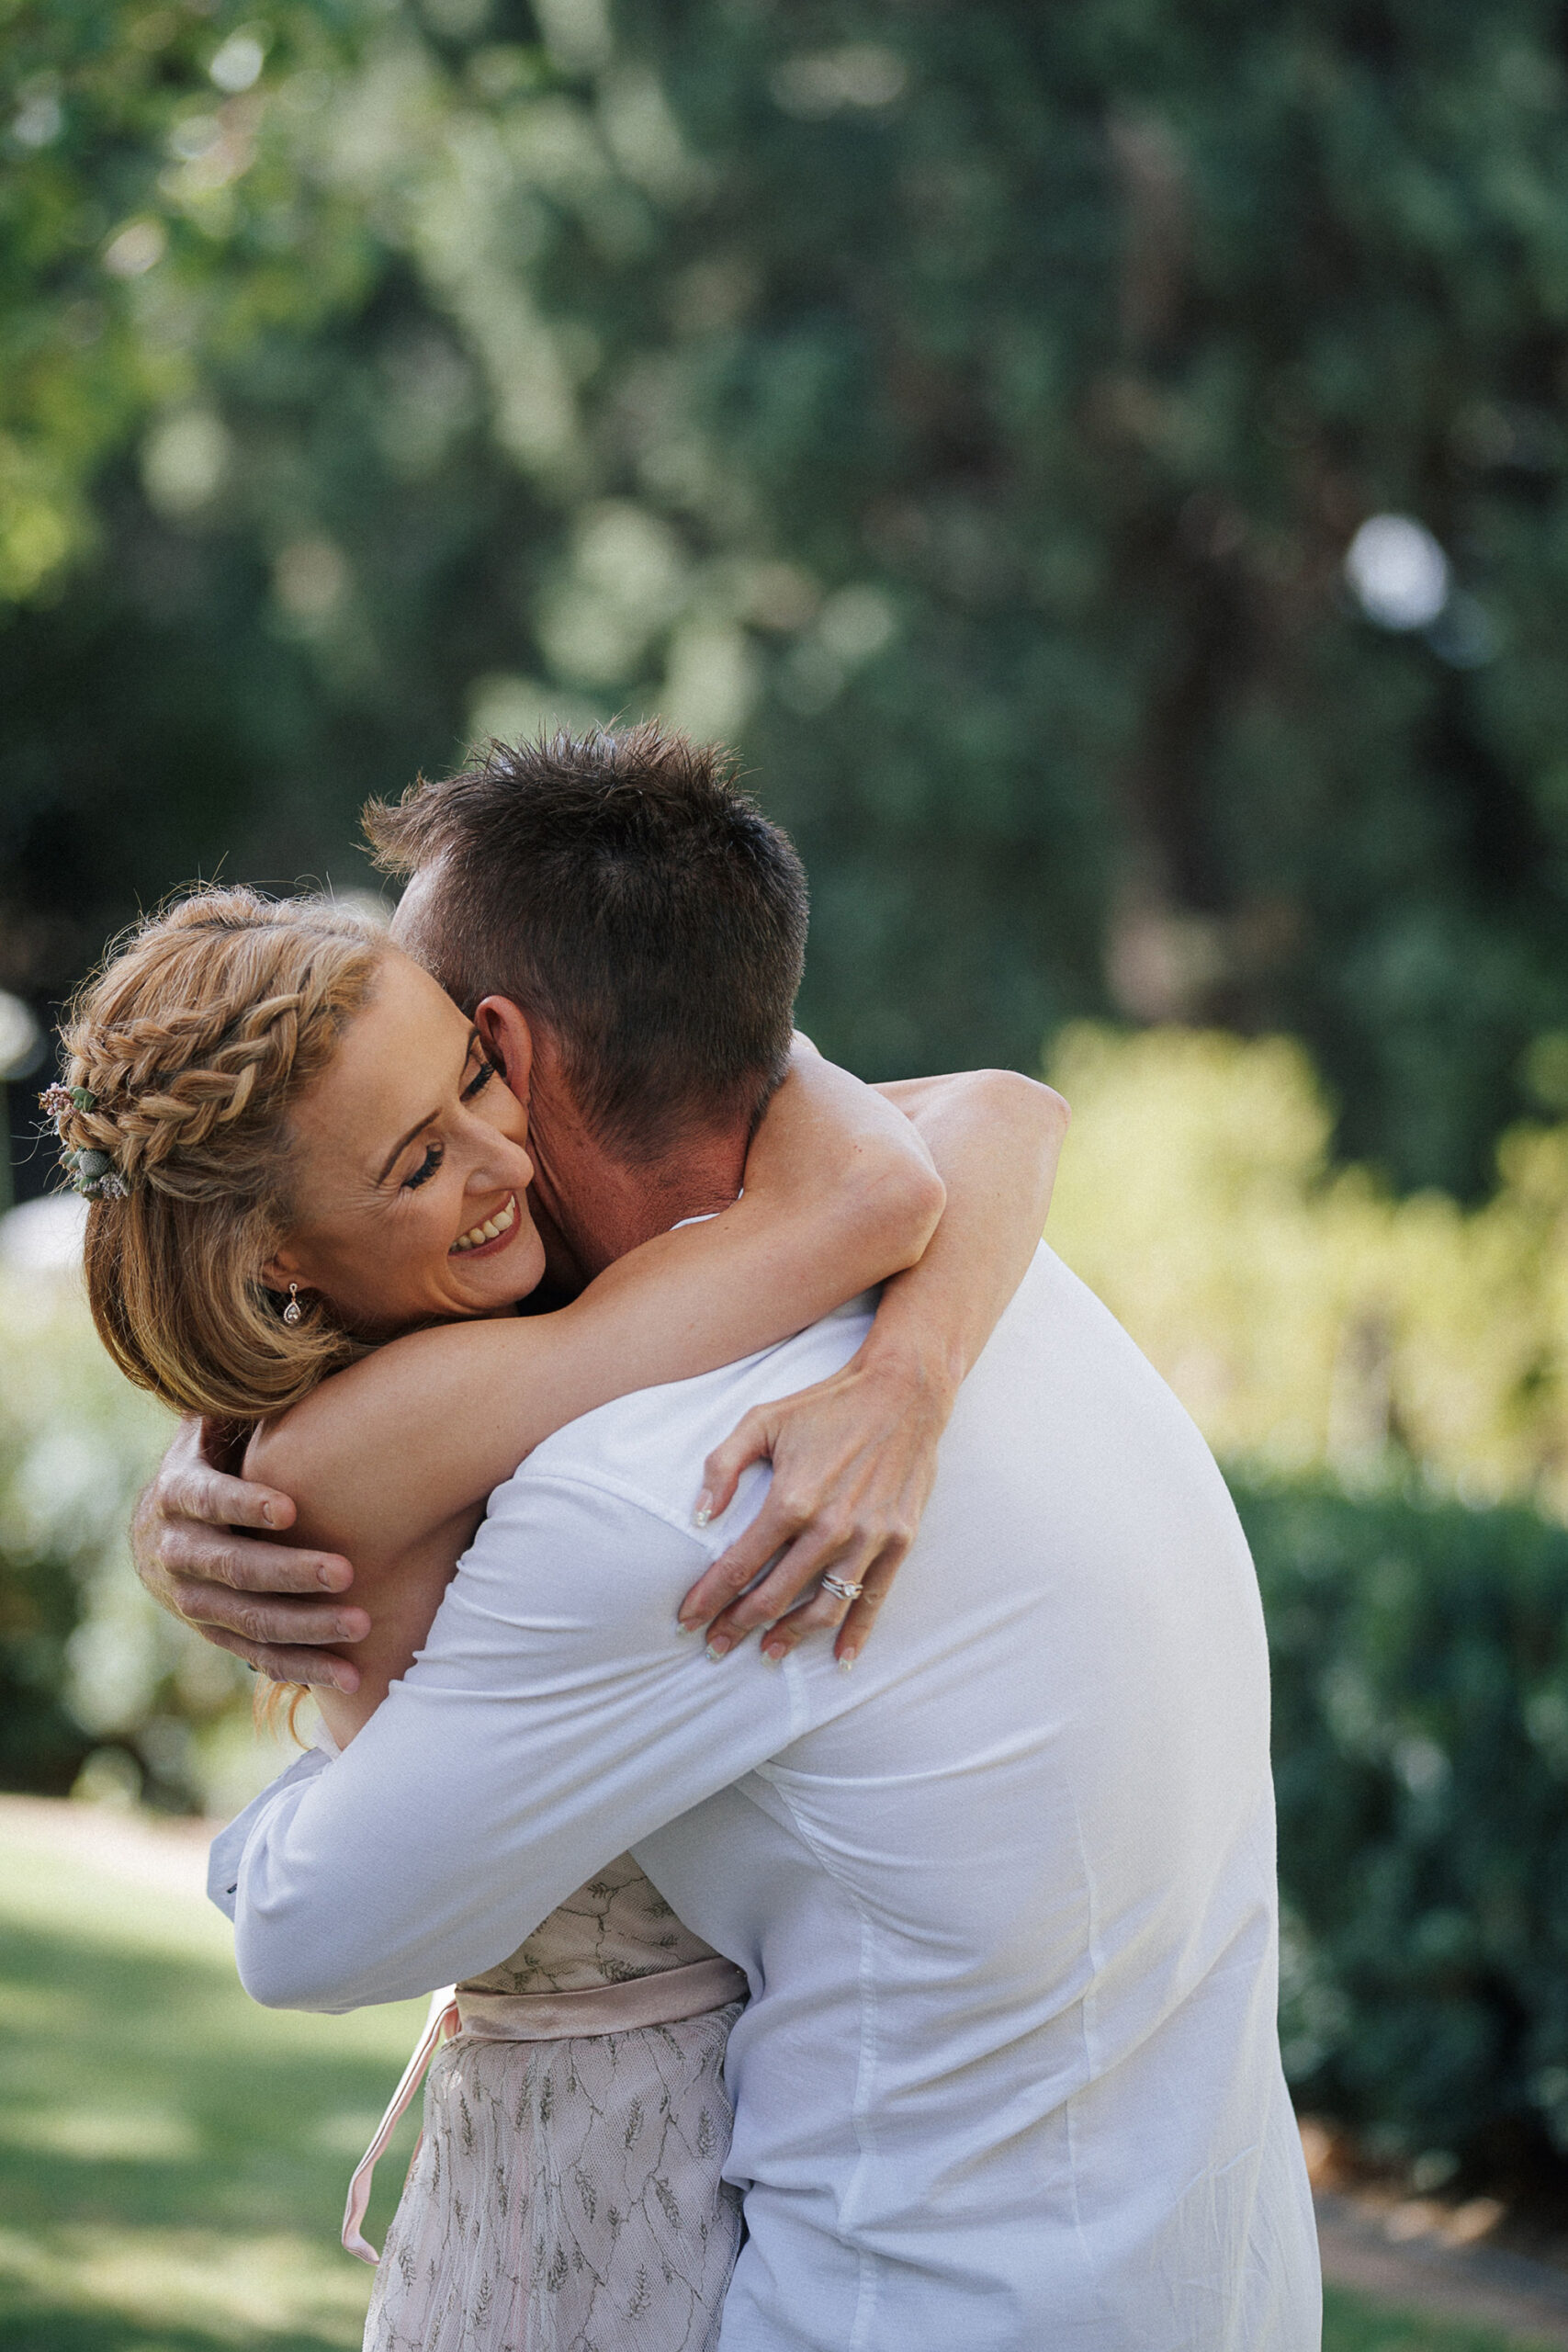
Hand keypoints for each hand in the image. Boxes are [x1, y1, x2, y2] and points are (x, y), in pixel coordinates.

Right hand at [131, 1418, 367, 1689]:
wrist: (164, 1526)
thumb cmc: (219, 1456)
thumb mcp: (221, 1421)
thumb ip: (252, 1395)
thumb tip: (301, 1310)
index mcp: (179, 1490)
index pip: (206, 1499)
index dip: (243, 1504)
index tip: (289, 1507)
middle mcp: (177, 1549)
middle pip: (230, 1568)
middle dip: (289, 1572)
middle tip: (346, 1570)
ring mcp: (192, 1599)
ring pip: (245, 1620)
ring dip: (303, 1627)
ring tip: (361, 1625)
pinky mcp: (214, 1632)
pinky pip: (256, 1656)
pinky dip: (301, 1667)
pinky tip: (349, 1676)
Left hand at [676, 1344, 955, 1667]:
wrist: (902, 1391)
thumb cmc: (825, 1404)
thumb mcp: (762, 1420)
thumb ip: (723, 1466)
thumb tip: (700, 1516)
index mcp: (791, 1499)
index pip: (738, 1565)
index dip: (708, 1598)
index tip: (687, 1621)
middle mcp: (830, 1527)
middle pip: (775, 1595)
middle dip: (738, 1625)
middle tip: (715, 1646)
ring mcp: (868, 1538)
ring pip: (824, 1608)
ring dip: (790, 1636)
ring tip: (766, 1653)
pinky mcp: (899, 1540)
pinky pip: (874, 1599)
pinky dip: (857, 1634)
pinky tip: (840, 1659)